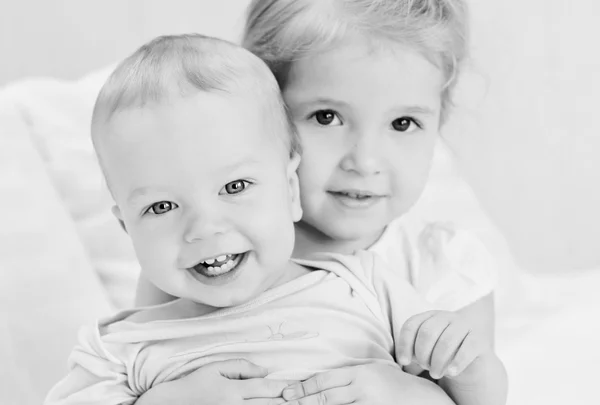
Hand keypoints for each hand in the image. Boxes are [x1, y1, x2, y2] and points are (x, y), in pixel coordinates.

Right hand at [136, 359, 292, 404]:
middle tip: (303, 398)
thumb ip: (241, 366)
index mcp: (232, 390)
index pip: (266, 388)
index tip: (296, 386)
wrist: (171, 404)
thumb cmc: (193, 385)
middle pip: (269, 404)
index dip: (284, 387)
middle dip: (287, 401)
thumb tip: (265, 371)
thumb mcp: (215, 368)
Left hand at [281, 362, 452, 404]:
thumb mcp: (370, 372)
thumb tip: (319, 382)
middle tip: (285, 402)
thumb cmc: (392, 383)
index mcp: (359, 373)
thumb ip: (348, 376)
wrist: (422, 396)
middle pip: (326, 397)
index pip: (325, 380)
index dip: (304, 387)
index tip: (288, 392)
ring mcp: (369, 404)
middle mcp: (362, 388)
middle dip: (303, 400)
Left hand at [398, 310, 489, 379]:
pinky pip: (467, 348)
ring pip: (446, 341)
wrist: (470, 362)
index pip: (411, 325)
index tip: (403, 362)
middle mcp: (446, 316)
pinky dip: (457, 362)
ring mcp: (464, 325)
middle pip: (427, 332)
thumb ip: (412, 351)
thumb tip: (403, 359)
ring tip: (435, 373)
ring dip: (437, 361)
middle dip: (422, 354)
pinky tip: (450, 373)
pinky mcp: (479, 339)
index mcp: (429, 316)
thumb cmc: (440, 356)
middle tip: (425, 367)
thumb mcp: (424, 351)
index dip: (404, 344)